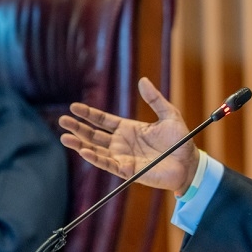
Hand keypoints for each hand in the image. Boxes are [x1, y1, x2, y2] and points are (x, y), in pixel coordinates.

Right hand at [59, 77, 199, 194]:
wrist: (189, 162)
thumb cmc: (180, 140)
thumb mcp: (169, 114)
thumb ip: (154, 99)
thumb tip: (143, 80)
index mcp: (129, 129)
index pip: (103, 120)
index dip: (88, 114)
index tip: (74, 107)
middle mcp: (122, 143)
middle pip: (94, 135)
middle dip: (78, 128)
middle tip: (62, 120)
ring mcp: (123, 157)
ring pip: (96, 150)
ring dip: (80, 144)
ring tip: (65, 137)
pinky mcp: (127, 170)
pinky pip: (108, 164)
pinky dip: (95, 158)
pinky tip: (84, 151)